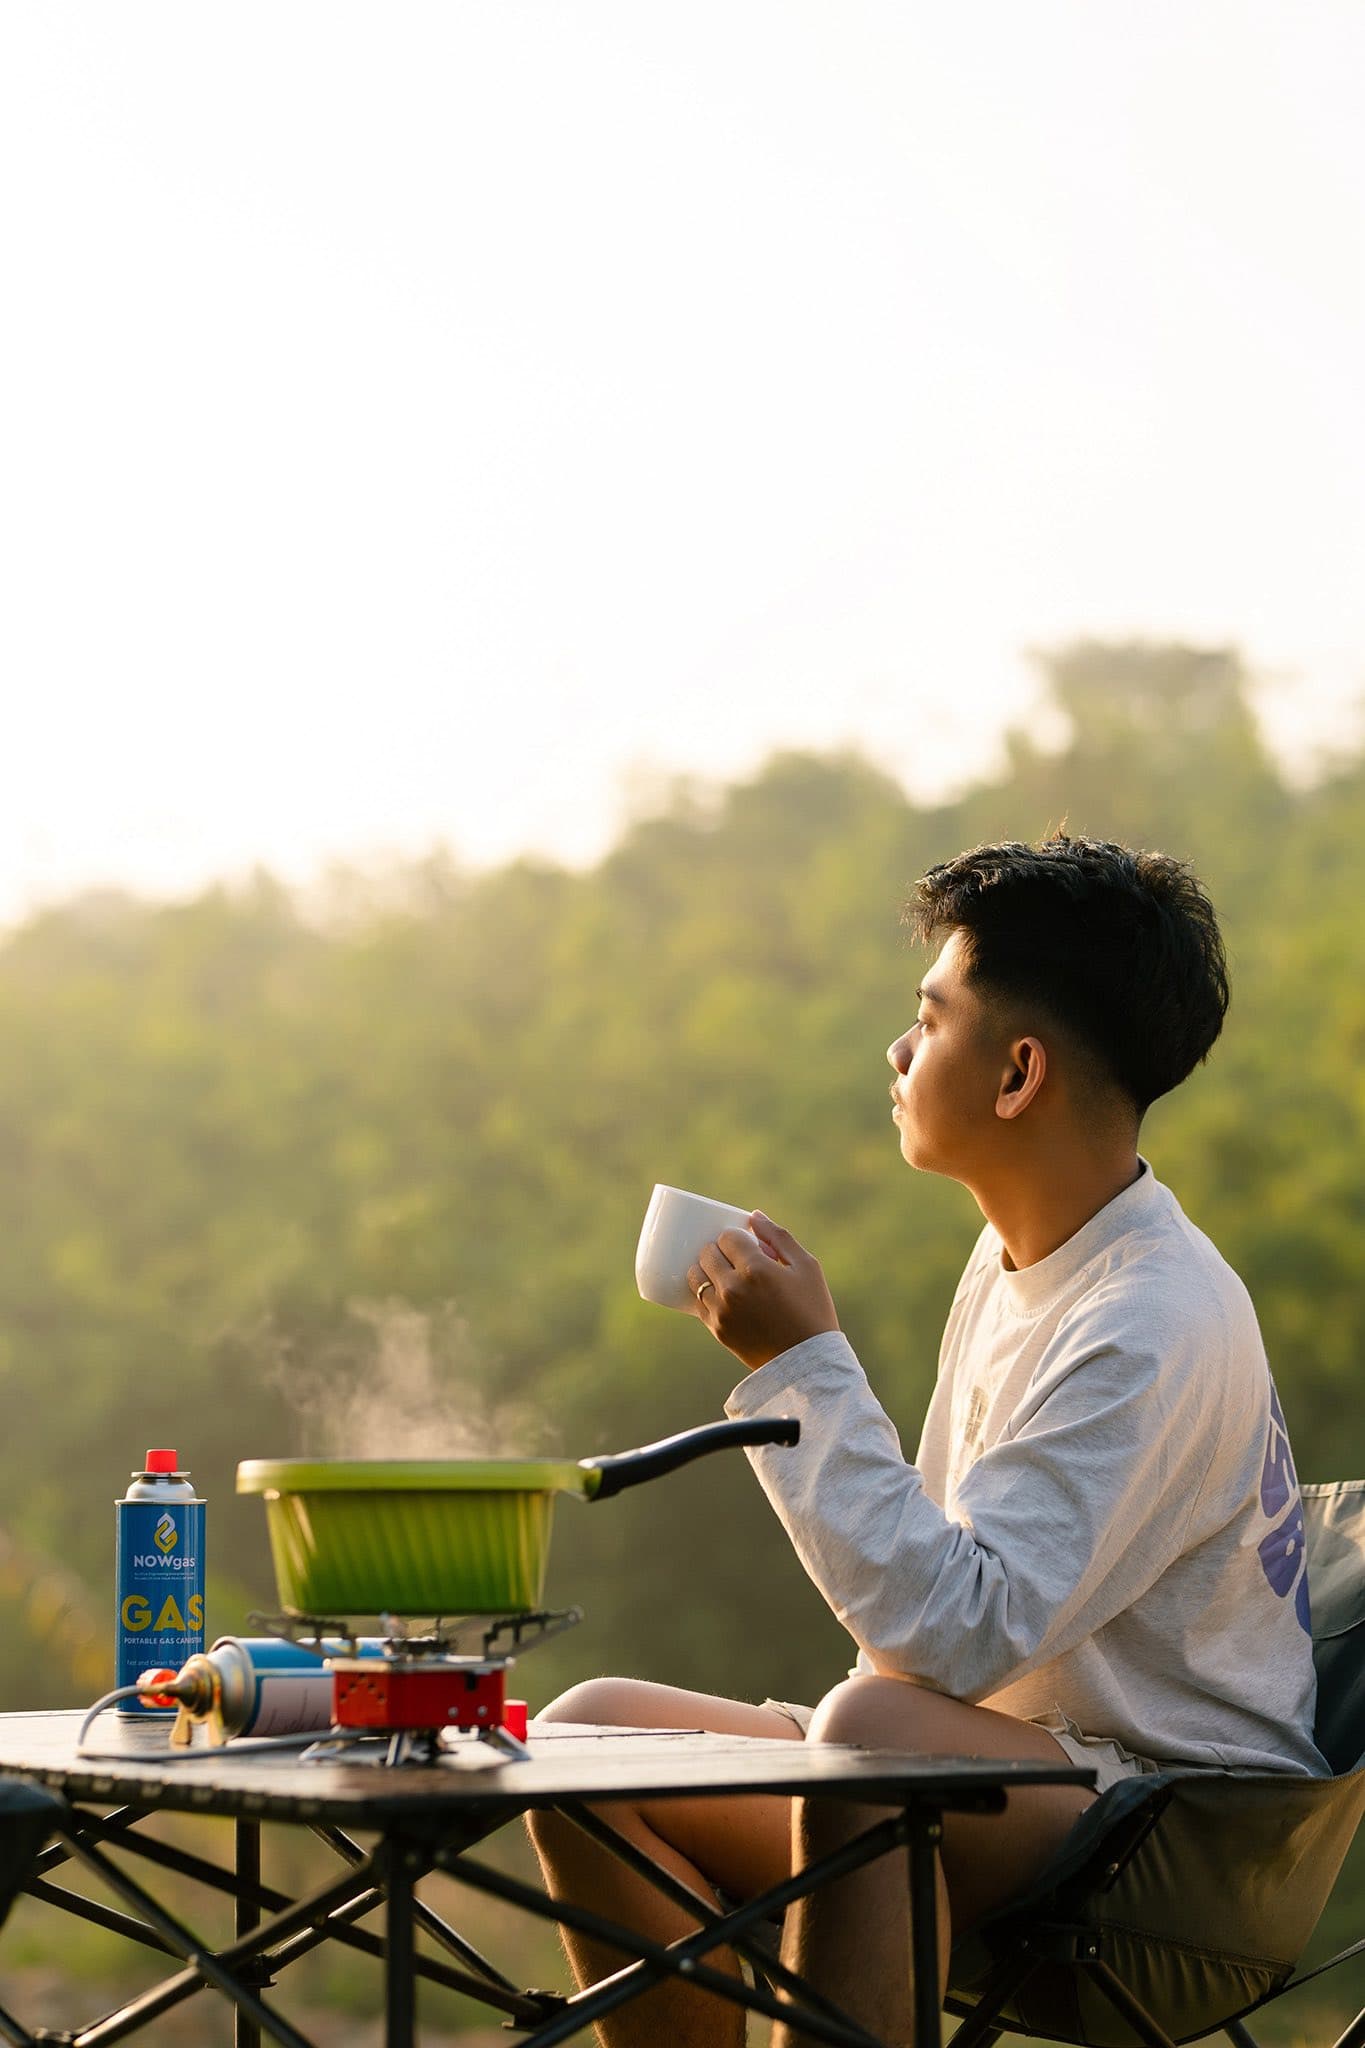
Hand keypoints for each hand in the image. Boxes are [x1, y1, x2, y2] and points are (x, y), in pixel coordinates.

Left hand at [686, 1211, 838, 1370]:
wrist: (808, 1361)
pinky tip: (719, 1293)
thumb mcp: (806, 1267)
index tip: (747, 1245)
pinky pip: (697, 1301)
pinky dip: (704, 1293)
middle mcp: (733, 1288)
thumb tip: (754, 1216)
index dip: (736, 1237)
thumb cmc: (813, 1310)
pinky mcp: (716, 1329)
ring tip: (724, 1275)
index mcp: (756, 1269)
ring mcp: (721, 1311)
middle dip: (719, 1250)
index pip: (727, 1237)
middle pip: (707, 1253)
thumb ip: (779, 1237)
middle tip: (735, 1258)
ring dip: (706, 1270)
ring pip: (695, 1277)